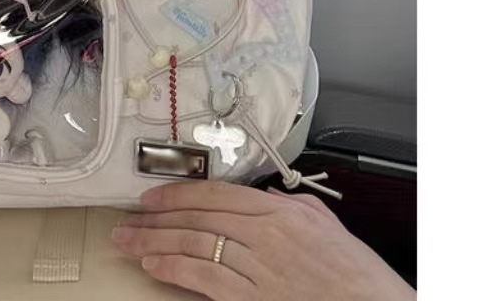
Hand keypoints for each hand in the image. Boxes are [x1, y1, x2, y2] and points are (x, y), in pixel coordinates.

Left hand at [111, 181, 415, 300]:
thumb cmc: (355, 275)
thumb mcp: (323, 222)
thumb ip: (287, 204)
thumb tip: (260, 196)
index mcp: (279, 211)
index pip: (215, 194)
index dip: (177, 193)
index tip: (152, 197)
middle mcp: (264, 234)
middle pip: (197, 218)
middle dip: (156, 218)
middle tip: (128, 220)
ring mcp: (258, 268)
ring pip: (195, 246)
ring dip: (156, 243)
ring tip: (129, 243)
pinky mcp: (255, 300)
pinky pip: (206, 280)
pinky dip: (176, 271)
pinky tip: (155, 268)